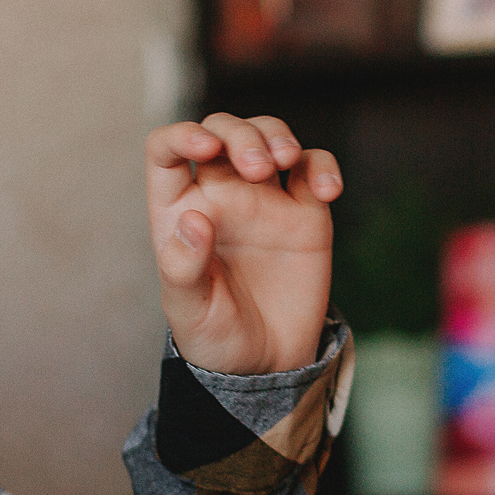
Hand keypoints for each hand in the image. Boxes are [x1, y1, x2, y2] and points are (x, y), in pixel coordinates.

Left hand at [147, 115, 340, 375]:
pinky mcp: (305, 211)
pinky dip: (323, 167)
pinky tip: (327, 192)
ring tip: (287, 162)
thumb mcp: (190, 311)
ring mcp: (264, 199)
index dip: (181, 134)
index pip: (167, 151)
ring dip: (278, 136)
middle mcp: (220, 195)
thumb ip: (184, 267)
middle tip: (259, 167)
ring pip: (268, 136)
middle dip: (241, 134)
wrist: (267, 362)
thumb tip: (194, 219)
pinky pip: (314, 169)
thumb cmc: (216, 336)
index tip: (205, 145)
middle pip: (223, 131)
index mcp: (179, 210)